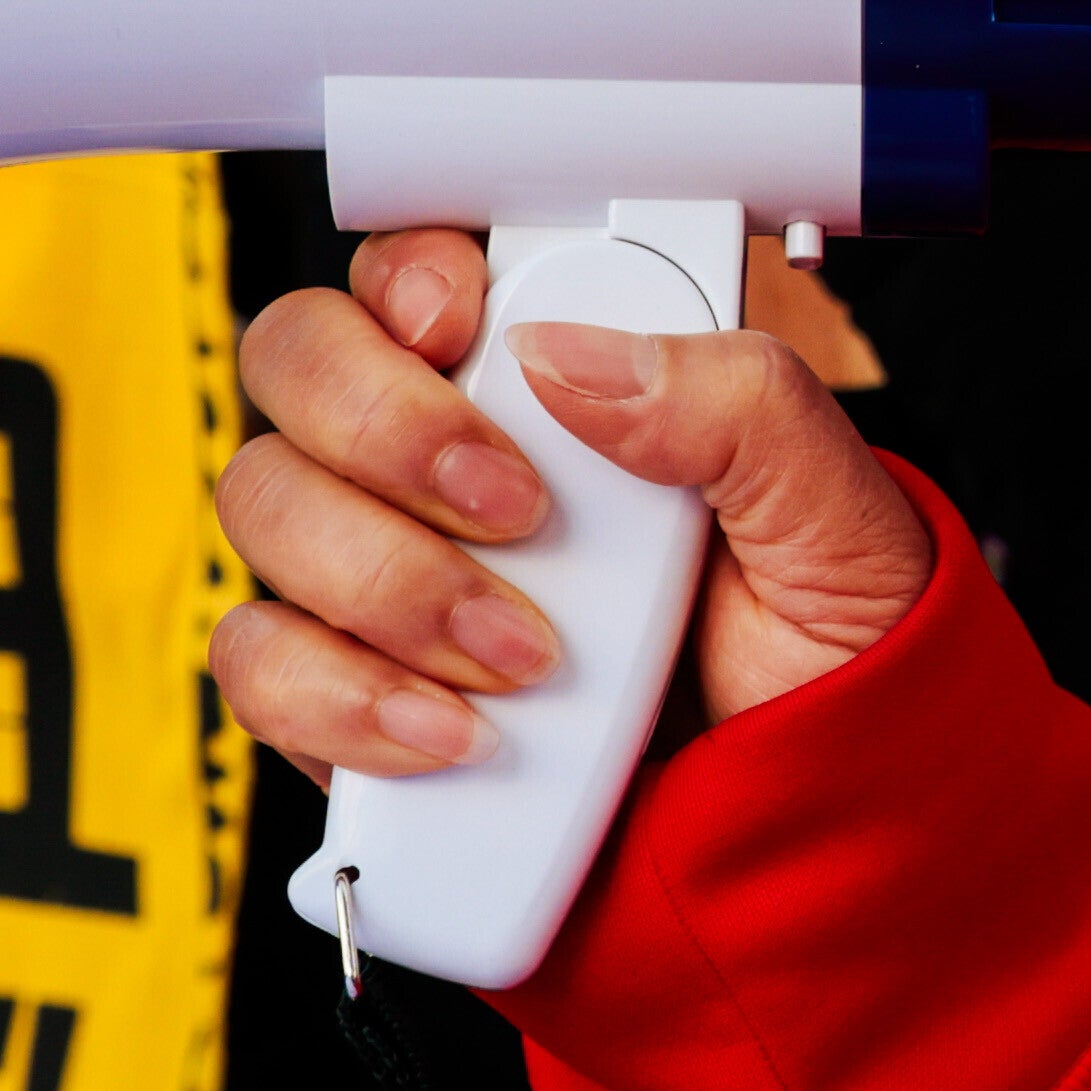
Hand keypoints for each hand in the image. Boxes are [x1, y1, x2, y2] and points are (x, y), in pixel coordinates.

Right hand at [207, 230, 935, 783]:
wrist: (808, 819)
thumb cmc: (823, 649)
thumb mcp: (832, 510)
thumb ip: (735, 403)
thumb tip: (578, 355)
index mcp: (555, 381)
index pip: (415, 271)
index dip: (407, 276)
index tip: (459, 326)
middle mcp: (442, 460)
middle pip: (296, 362)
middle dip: (383, 427)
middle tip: (515, 508)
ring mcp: (380, 572)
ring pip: (264, 507)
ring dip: (387, 579)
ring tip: (527, 656)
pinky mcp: (349, 693)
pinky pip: (259, 663)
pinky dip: (345, 698)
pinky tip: (456, 732)